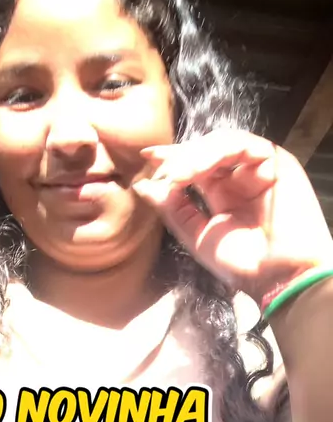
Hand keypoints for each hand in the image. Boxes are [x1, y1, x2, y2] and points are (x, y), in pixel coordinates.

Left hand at [132, 129, 332, 304]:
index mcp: (223, 193)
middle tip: (157, 171)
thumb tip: (143, 187)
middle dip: (178, 158)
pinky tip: (192, 171)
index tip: (146, 157)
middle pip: (204, 151)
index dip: (171, 159)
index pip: (194, 167)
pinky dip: (212, 154)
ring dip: (192, 157)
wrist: (279, 277)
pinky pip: (240, 145)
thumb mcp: (197, 236)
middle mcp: (240, 176)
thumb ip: (173, 210)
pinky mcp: (275, 161)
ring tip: (172, 175)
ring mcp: (258, 167)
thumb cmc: (242, 264)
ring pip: (220, 144)